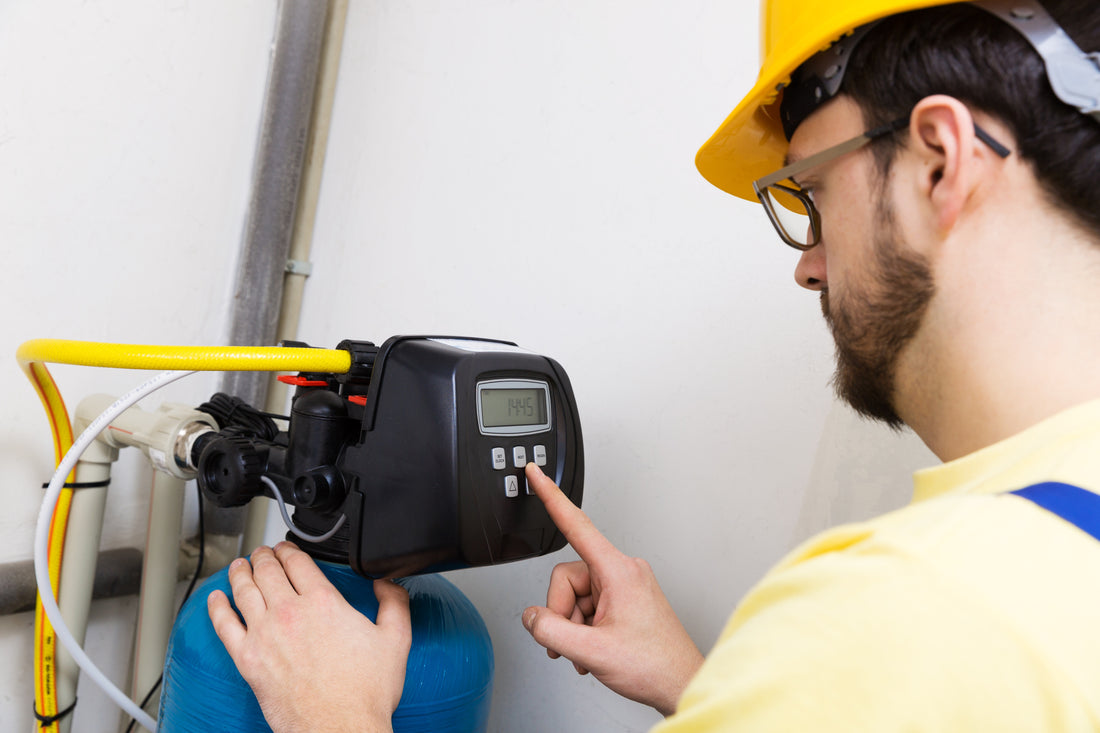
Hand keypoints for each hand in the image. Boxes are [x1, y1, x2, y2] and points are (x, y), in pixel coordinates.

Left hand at [207, 542, 411, 732]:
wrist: (339, 728)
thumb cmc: (364, 692)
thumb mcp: (396, 640)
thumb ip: (394, 603)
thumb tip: (387, 582)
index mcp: (323, 602)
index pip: (297, 562)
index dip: (288, 549)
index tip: (286, 548)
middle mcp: (290, 612)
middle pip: (268, 571)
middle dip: (264, 556)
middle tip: (262, 553)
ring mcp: (265, 635)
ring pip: (244, 591)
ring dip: (240, 573)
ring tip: (239, 566)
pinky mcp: (248, 660)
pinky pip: (224, 625)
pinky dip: (217, 607)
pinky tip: (215, 599)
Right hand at [521, 464, 703, 715]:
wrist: (680, 684)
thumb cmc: (654, 664)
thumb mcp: (592, 651)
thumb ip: (551, 631)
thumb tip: (531, 617)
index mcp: (618, 571)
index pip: (575, 525)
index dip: (551, 496)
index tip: (535, 473)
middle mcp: (623, 571)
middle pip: (567, 578)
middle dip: (562, 612)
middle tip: (572, 642)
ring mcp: (625, 585)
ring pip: (575, 595)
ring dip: (574, 625)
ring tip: (589, 650)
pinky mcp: (626, 598)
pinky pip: (589, 603)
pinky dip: (584, 627)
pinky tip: (594, 648)